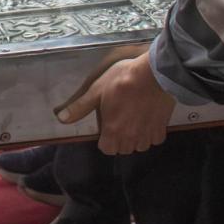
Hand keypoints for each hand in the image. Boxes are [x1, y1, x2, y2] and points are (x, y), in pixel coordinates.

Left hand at [56, 49, 177, 154]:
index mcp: (113, 131)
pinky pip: (154, 139)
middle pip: (123, 149)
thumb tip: (61, 119)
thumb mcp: (97, 90)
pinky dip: (150, 134)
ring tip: (134, 122)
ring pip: (139, 146)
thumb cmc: (122, 81)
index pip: (107, 149)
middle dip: (119, 140)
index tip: (106, 126)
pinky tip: (148, 120)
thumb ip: (80, 107)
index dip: (105, 140)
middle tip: (119, 121)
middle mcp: (130, 138)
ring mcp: (147, 134)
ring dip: (135, 138)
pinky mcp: (162, 128)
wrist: (154, 74)